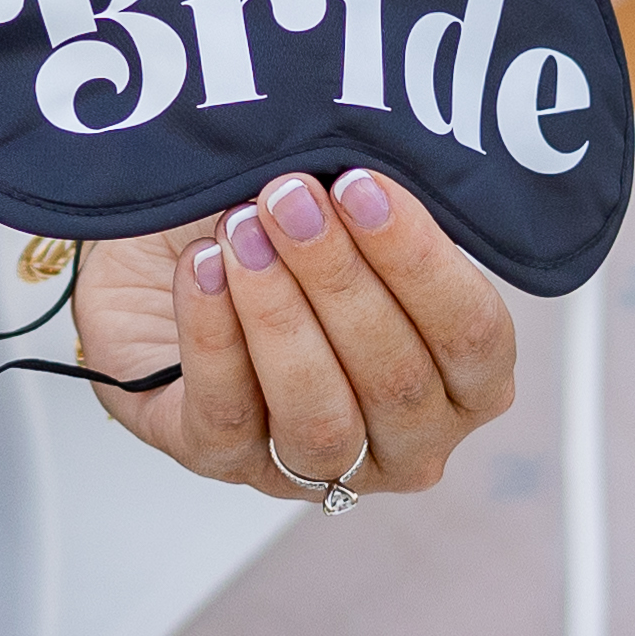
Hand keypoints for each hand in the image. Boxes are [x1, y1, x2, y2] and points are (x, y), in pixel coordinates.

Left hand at [67, 167, 518, 503]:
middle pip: (395, 376)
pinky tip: (201, 267)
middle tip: (290, 197)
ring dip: (279, 315)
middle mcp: (407, 440)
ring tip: (242, 230)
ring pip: (320, 414)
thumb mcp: (344, 213)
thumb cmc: (281, 239)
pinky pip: (229, 414)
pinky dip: (214, 334)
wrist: (161, 262)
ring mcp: (319, 466)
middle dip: (338, 277)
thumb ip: (377, 208)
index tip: (364, 186)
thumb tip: (368, 170)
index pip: (473, 335)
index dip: (420, 262)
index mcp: (465, 381)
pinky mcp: (226, 462)